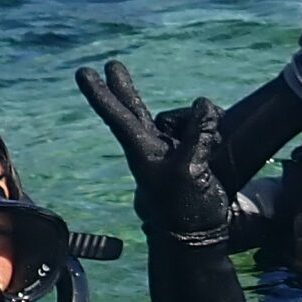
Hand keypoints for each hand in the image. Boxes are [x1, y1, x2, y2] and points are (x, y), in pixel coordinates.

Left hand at [77, 61, 232, 248]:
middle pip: (134, 108)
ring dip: (198, 121)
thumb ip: (199, 135)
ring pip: (182, 117)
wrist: (198, 237)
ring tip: (211, 141)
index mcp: (142, 150)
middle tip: (111, 64)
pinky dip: (211, 127)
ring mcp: (171, 150)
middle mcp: (152, 145)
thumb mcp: (191, 170)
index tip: (83, 72)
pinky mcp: (191, 155)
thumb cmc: (185, 210)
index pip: (119, 115)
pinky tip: (218, 136)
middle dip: (123, 87)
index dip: (102, 93)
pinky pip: (201, 127)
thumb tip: (205, 106)